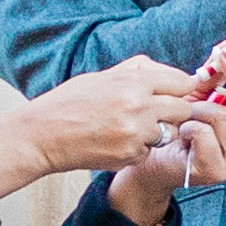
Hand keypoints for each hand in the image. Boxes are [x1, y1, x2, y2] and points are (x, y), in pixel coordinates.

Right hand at [0, 57, 216, 197]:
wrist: (42, 135)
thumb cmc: (69, 103)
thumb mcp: (102, 76)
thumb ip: (137, 71)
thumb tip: (168, 71)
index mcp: (132, 80)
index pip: (182, 82)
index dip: (181, 89)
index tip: (177, 93)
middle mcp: (138, 104)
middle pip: (183, 108)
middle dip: (174, 112)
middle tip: (156, 114)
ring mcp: (136, 131)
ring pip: (168, 132)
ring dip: (156, 132)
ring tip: (127, 128)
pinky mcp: (130, 154)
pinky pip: (149, 151)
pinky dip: (138, 149)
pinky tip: (115, 143)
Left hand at [104, 39, 225, 225]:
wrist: (159, 160)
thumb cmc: (185, 128)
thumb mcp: (203, 98)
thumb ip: (216, 79)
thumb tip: (225, 52)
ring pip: (223, 118)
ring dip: (199, 109)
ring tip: (187, 113)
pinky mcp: (217, 171)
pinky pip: (204, 134)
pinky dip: (188, 126)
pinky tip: (182, 132)